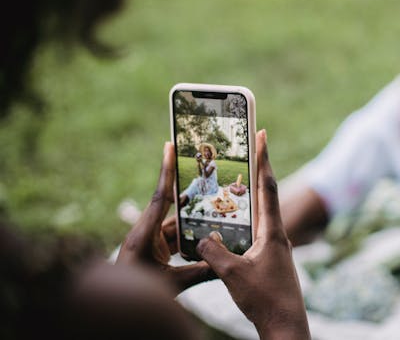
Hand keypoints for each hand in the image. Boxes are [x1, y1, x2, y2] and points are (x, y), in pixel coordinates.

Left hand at [117, 142, 214, 291]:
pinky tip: (208, 235)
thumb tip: (226, 265)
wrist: (118, 308)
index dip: (166, 171)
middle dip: (191, 190)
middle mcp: (146, 232)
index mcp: (144, 234)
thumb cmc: (139, 292)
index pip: (160, 197)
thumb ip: (199, 272)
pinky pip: (175, 236)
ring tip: (217, 205)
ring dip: (195, 217)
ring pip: (177, 223)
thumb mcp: (171, 284)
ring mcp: (150, 240)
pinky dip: (190, 235)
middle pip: (172, 205)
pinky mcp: (154, 249)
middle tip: (207, 170)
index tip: (169, 145)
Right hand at [197, 130, 309, 339]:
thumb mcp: (233, 274)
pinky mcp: (270, 258)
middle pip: (266, 194)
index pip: (267, 187)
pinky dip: (244, 221)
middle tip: (247, 149)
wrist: (285, 325)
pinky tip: (231, 226)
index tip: (262, 134)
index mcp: (272, 232)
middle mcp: (277, 234)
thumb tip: (200, 238)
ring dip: (249, 196)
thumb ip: (214, 252)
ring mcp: (275, 246)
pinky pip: (256, 231)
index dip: (264, 159)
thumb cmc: (265, 299)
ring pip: (260, 214)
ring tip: (233, 182)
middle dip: (257, 170)